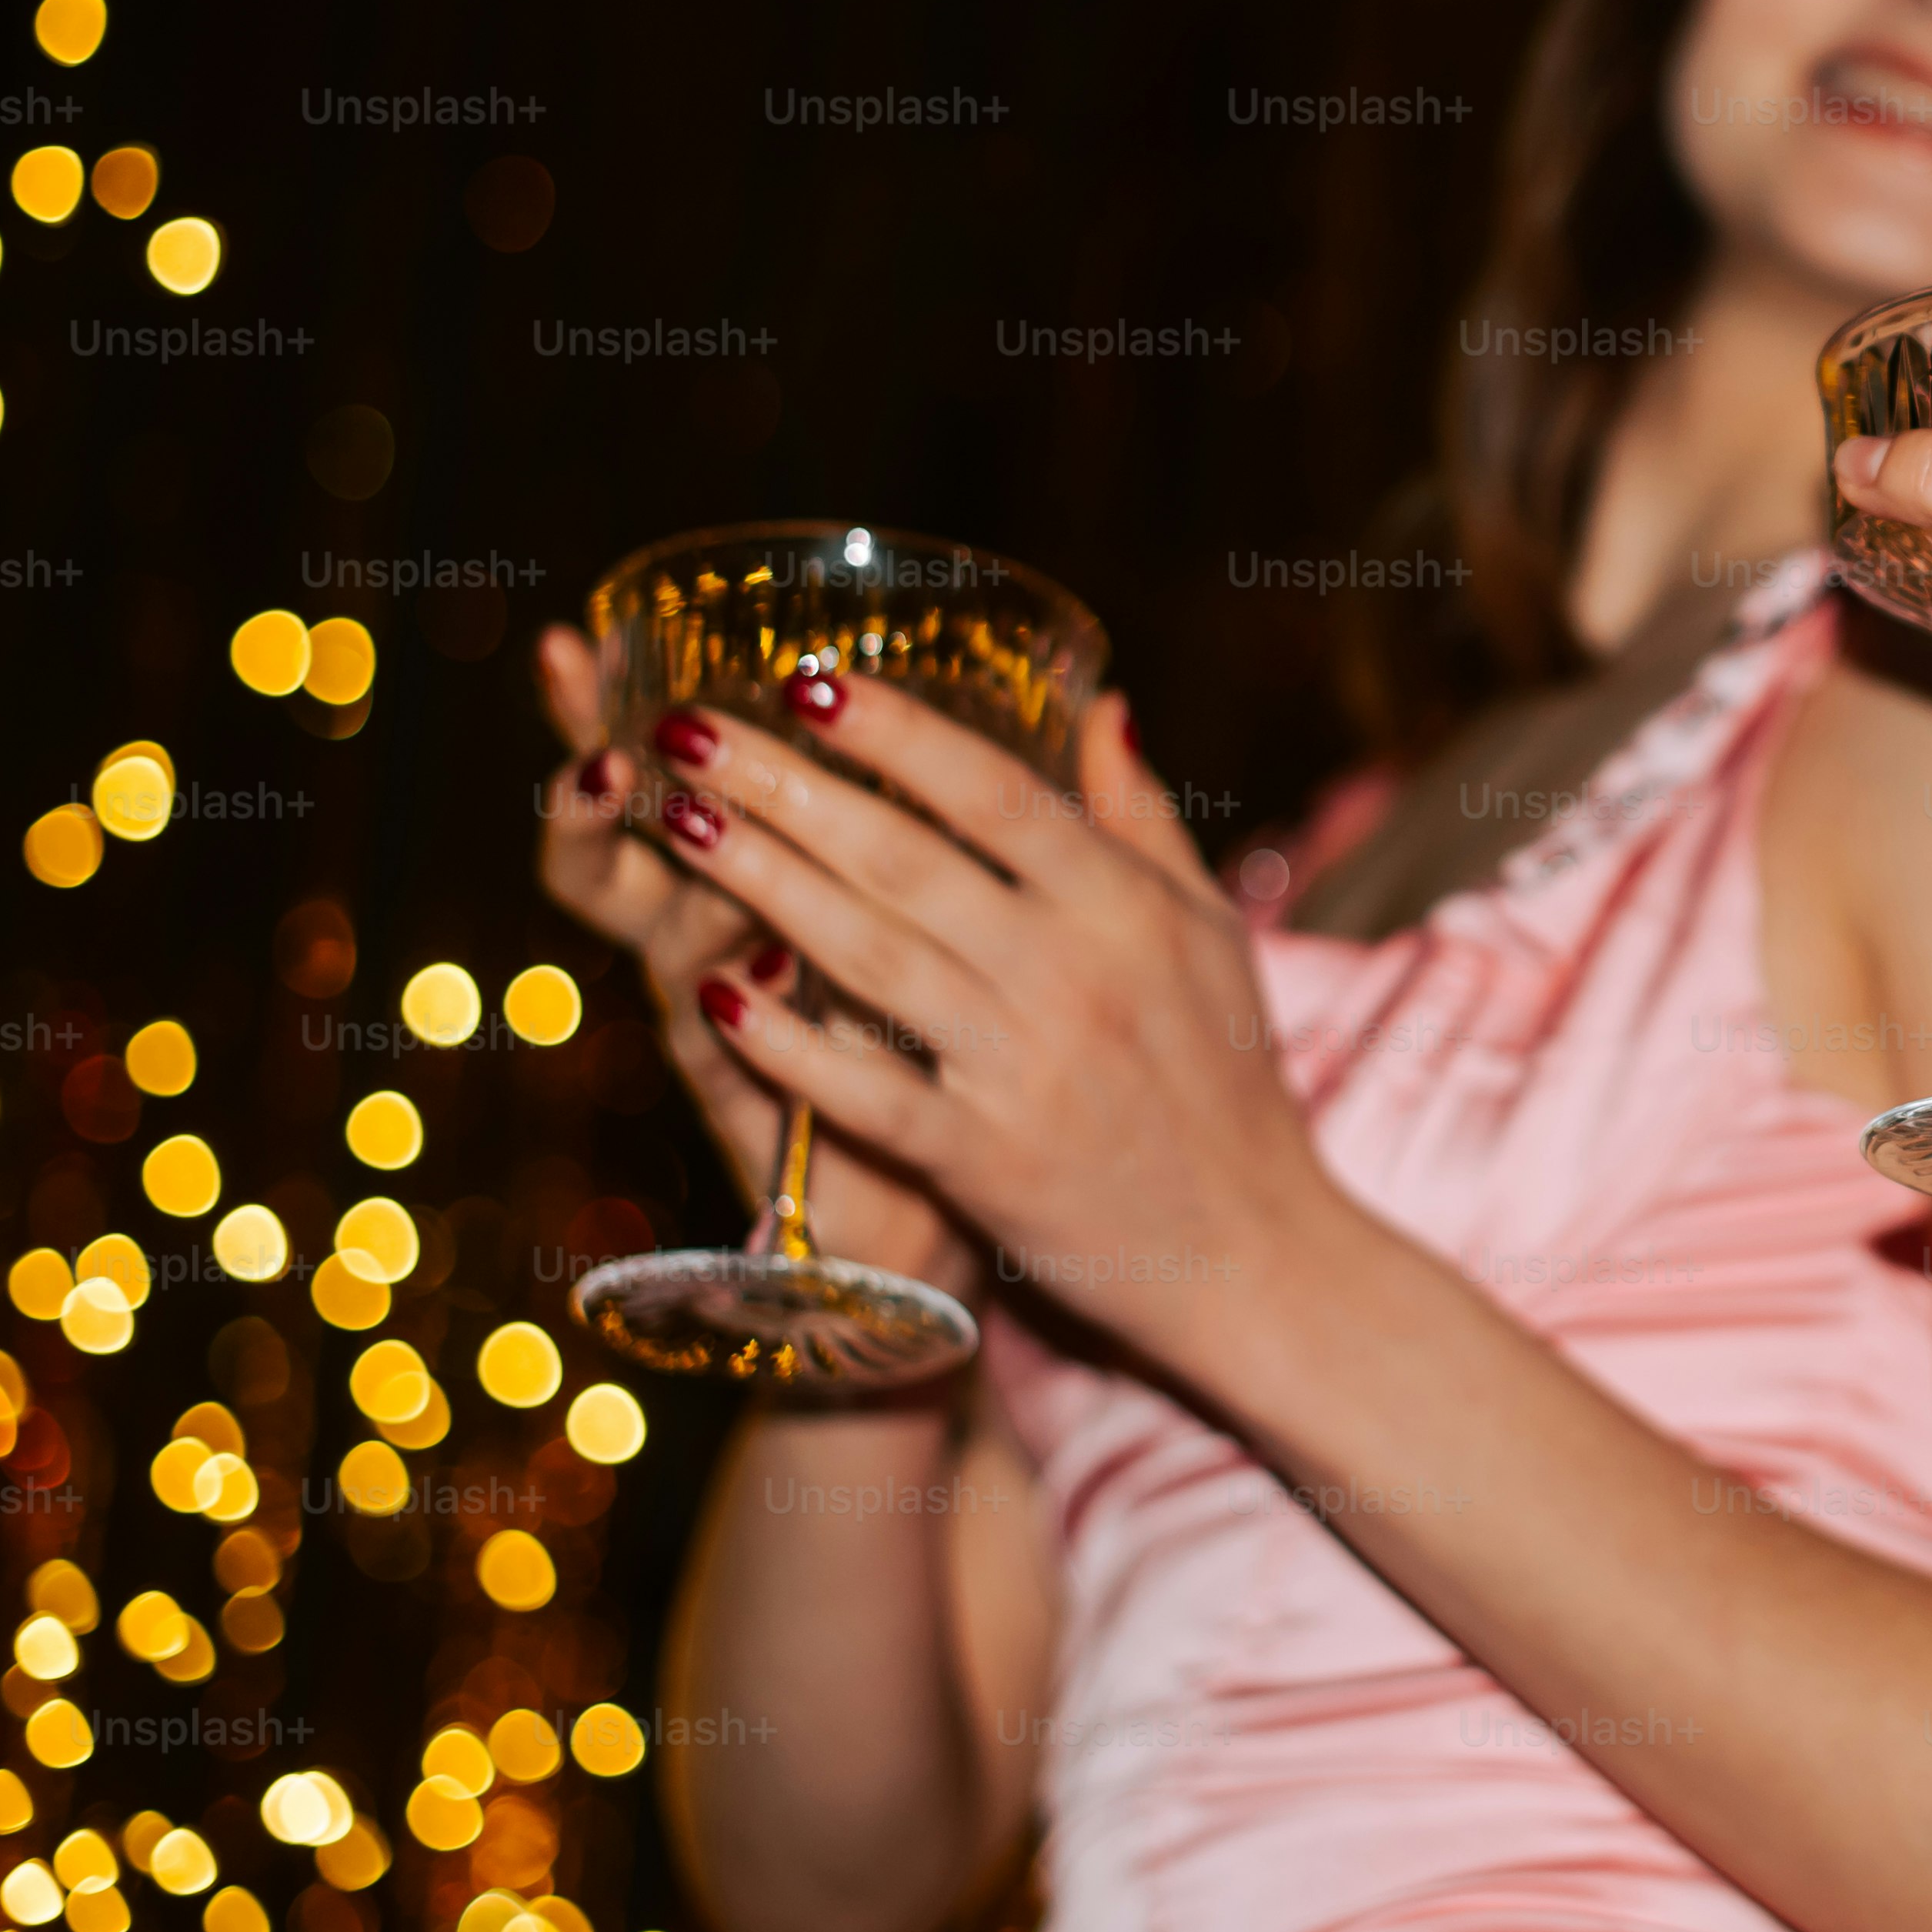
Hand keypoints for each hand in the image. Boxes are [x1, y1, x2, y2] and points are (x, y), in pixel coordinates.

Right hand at [532, 628, 974, 1292]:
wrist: (936, 1222)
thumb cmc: (930, 1048)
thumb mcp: (944, 912)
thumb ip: (961, 814)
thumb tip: (1022, 696)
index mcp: (750, 890)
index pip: (658, 791)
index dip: (605, 727)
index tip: (580, 648)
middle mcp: (718, 960)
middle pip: (622, 870)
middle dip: (606, 802)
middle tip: (609, 738)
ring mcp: (737, 1048)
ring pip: (679, 955)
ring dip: (676, 888)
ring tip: (669, 817)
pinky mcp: (778, 1133)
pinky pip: (748, 1079)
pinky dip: (746, 1032)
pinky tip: (732, 987)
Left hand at [628, 668, 1328, 1355]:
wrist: (1254, 1251)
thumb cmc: (1229, 1082)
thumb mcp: (1211, 932)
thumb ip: (1145, 819)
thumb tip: (1101, 704)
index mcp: (1126, 907)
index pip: (995, 793)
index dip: (898, 732)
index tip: (810, 680)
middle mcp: (1072, 973)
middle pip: (905, 859)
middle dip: (785, 787)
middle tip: (689, 729)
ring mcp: (1024, 1066)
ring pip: (869, 955)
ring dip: (761, 883)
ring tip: (677, 822)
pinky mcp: (983, 1160)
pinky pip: (867, 1090)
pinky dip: (789, 1045)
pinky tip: (715, 992)